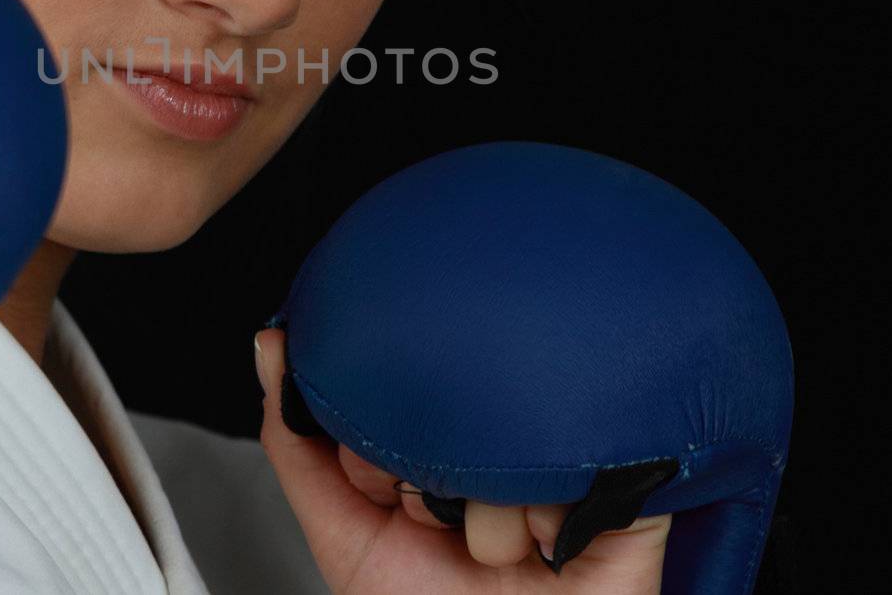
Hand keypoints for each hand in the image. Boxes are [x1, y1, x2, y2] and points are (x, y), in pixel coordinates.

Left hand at [255, 329, 670, 592]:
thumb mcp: (340, 530)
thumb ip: (297, 441)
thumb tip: (270, 341)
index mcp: (436, 442)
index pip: (394, 396)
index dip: (374, 450)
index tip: (380, 491)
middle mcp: (497, 444)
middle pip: (450, 415)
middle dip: (428, 483)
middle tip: (440, 524)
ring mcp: (558, 461)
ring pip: (504, 451)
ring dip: (487, 520)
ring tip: (501, 549)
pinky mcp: (620, 491)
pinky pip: (570, 475)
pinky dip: (542, 527)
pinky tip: (545, 549)